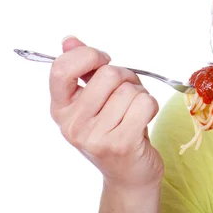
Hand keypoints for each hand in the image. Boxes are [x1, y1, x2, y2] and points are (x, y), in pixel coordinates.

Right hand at [49, 36, 164, 189]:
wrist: (129, 173)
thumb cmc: (115, 128)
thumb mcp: (95, 98)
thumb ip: (82, 69)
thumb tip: (69, 40)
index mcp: (61, 108)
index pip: (61, 68)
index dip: (89, 55)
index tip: (103, 61)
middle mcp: (72, 123)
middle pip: (108, 74)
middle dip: (126, 78)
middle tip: (127, 95)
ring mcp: (94, 136)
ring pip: (129, 89)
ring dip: (140, 94)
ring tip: (134, 112)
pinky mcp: (120, 144)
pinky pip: (145, 103)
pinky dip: (151, 106)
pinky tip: (143, 120)